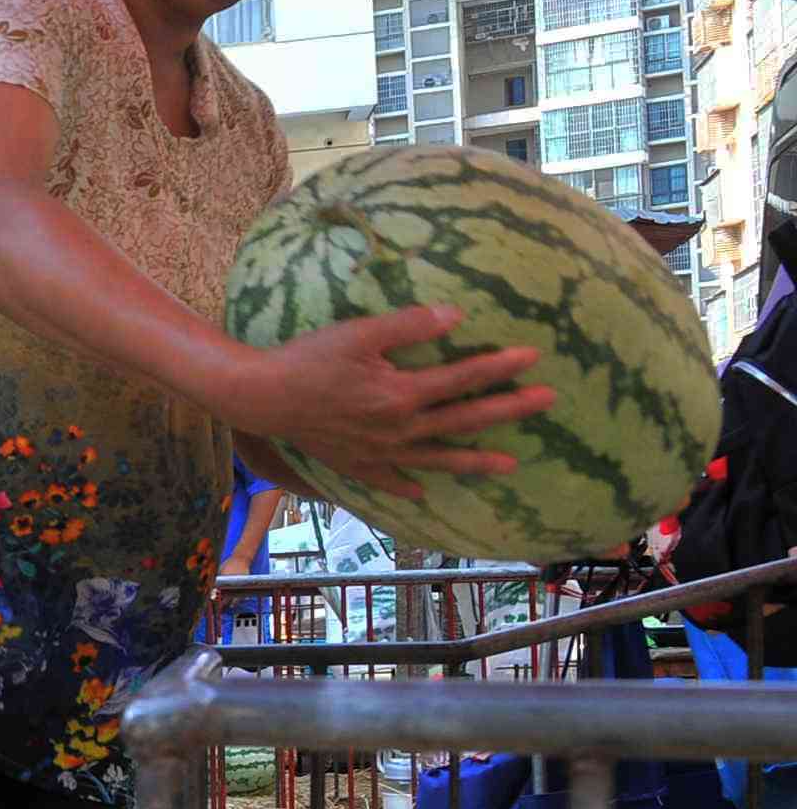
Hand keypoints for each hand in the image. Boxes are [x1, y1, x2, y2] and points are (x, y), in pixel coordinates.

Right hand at [206, 307, 551, 498]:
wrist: (261, 397)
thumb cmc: (307, 358)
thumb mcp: (358, 333)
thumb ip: (409, 325)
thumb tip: (456, 316)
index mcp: (402, 394)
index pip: (462, 378)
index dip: (499, 366)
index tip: (532, 356)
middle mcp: (399, 429)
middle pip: (463, 420)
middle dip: (507, 409)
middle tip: (546, 401)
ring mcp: (379, 452)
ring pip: (437, 459)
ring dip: (476, 461)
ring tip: (510, 464)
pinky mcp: (355, 464)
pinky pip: (389, 481)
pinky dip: (408, 486)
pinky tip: (422, 492)